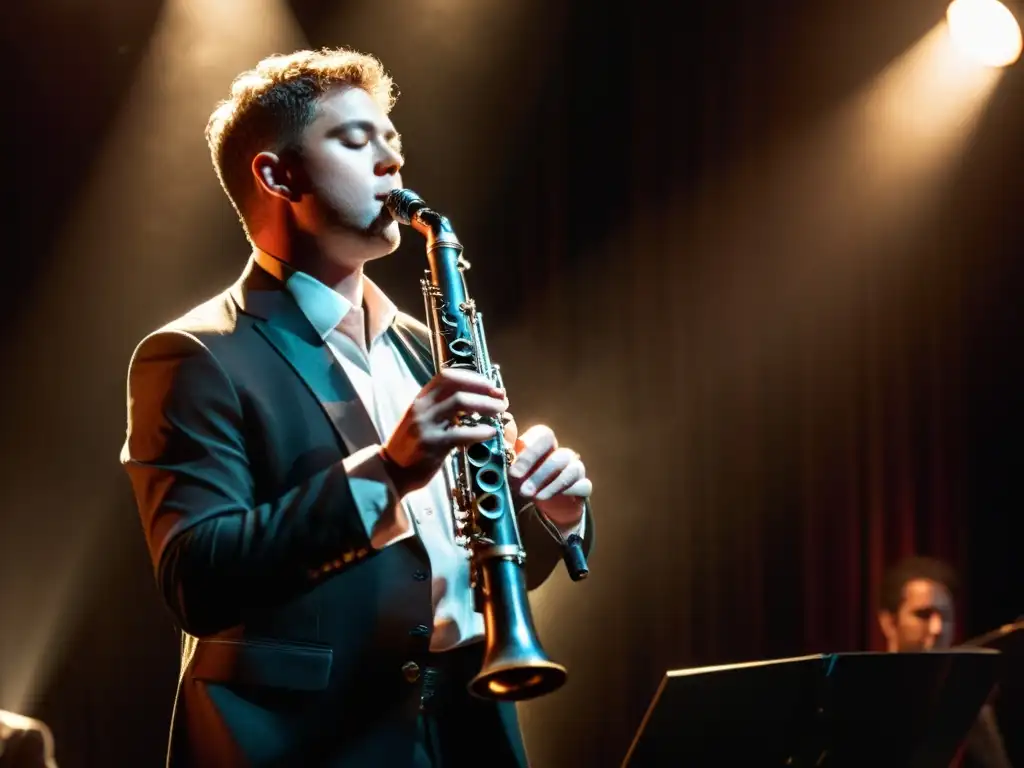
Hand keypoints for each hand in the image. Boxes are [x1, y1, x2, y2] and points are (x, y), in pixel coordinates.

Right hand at [382, 368, 506, 496]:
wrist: (392, 470)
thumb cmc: (412, 444)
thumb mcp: (423, 418)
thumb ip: (442, 407)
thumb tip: (476, 398)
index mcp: (421, 398)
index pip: (447, 376)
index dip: (472, 377)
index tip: (489, 384)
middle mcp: (422, 407)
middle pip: (458, 388)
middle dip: (484, 390)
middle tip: (501, 397)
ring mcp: (426, 425)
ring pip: (461, 404)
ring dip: (486, 405)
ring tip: (500, 411)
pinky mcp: (433, 445)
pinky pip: (462, 433)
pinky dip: (480, 431)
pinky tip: (490, 432)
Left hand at [507, 423, 590, 528]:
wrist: (549, 507)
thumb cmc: (528, 481)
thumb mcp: (515, 468)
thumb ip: (509, 452)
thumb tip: (504, 432)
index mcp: (545, 445)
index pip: (545, 435)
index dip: (530, 452)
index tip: (514, 472)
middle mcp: (563, 453)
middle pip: (558, 455)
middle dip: (539, 473)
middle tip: (521, 489)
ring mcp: (576, 469)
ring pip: (571, 470)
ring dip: (550, 484)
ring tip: (531, 496)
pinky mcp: (584, 487)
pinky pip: (582, 485)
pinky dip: (566, 492)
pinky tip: (549, 498)